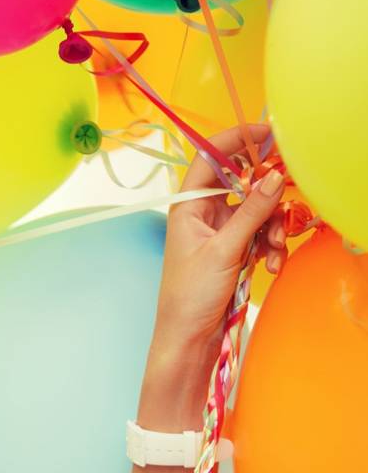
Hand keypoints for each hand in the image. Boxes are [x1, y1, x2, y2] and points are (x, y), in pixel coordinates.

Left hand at [152, 122, 288, 369]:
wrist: (187, 339)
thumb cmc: (190, 297)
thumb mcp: (224, 250)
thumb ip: (252, 212)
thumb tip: (274, 176)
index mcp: (189, 206)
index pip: (211, 157)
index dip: (238, 140)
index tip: (268, 133)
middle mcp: (204, 214)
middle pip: (244, 183)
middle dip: (267, 196)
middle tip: (285, 200)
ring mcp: (221, 232)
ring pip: (257, 211)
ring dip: (273, 227)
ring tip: (275, 251)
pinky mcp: (234, 250)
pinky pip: (261, 235)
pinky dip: (271, 246)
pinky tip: (272, 264)